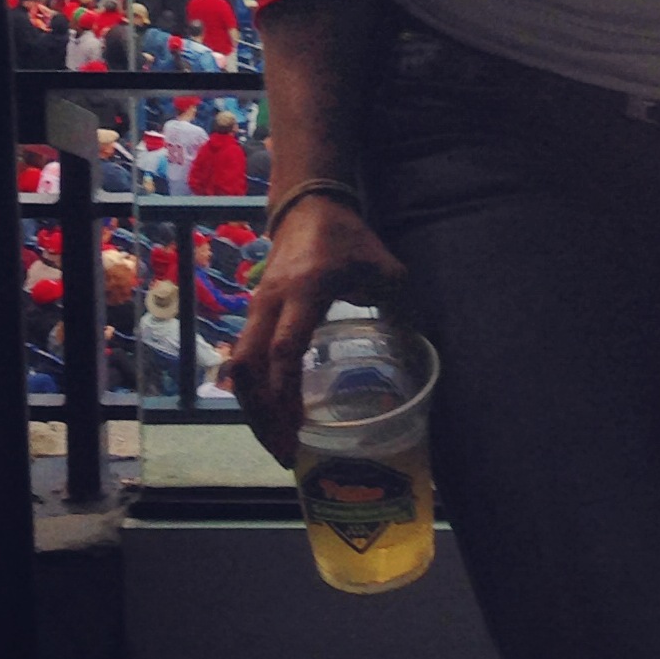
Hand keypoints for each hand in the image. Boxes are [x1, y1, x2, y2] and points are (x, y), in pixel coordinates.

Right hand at [226, 197, 405, 464]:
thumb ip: (400, 304)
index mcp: (305, 291)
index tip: (298, 430)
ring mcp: (256, 308)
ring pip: (240, 368)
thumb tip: (419, 351)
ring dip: (254, 409)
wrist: (306, 205)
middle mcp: (271, 303)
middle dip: (262, 416)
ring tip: (278, 443)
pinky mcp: (252, 314)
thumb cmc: (346, 238)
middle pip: (249, 369)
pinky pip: (243, 360)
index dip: (287, 393)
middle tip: (286, 453)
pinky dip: (253, 393)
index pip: (285, 349)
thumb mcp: (382, 265)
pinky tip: (271, 417)